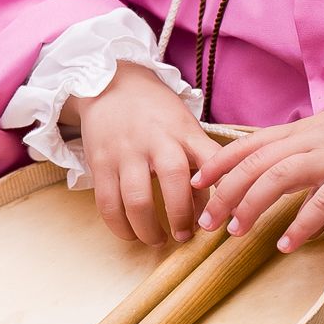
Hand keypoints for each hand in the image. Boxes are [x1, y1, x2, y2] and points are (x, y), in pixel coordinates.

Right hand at [66, 65, 215, 244]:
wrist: (111, 84)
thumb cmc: (156, 112)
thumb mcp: (185, 126)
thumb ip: (199, 161)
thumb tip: (210, 209)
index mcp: (183, 131)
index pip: (210, 158)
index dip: (221, 186)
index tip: (224, 213)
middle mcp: (155, 140)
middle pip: (174, 180)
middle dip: (182, 215)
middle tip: (185, 235)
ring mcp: (125, 152)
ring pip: (137, 199)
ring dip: (149, 229)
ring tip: (158, 239)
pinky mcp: (100, 163)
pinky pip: (108, 203)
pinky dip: (120, 226)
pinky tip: (130, 233)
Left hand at [192, 91, 323, 250]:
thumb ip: (305, 145)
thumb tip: (278, 163)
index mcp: (303, 130)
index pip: (249, 142)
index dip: (218, 162)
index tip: (194, 183)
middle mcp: (311, 140)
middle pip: (255, 162)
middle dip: (224, 192)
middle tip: (205, 222)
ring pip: (279, 177)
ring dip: (252, 205)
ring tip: (235, 234)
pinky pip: (323, 201)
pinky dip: (301, 224)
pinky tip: (286, 245)